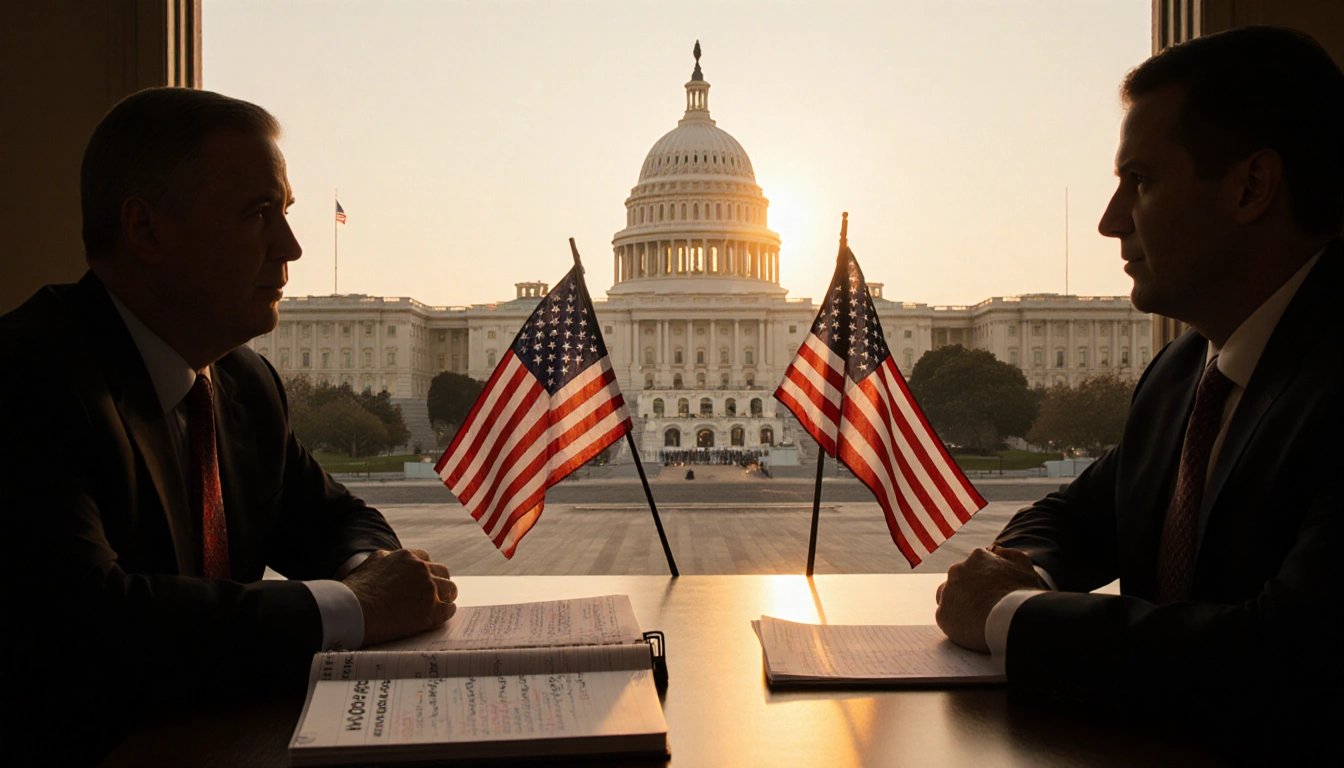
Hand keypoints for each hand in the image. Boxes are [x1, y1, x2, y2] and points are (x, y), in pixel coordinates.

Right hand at [341, 548, 456, 646]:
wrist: (352, 611)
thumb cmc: (355, 591)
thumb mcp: (369, 564)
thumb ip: (385, 560)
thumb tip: (389, 559)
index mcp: (405, 556)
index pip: (424, 558)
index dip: (424, 570)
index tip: (422, 579)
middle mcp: (420, 569)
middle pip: (441, 572)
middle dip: (439, 581)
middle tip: (437, 592)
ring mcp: (428, 589)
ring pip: (449, 589)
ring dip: (446, 596)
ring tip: (443, 603)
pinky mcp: (431, 610)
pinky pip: (448, 610)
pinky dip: (446, 612)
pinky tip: (442, 615)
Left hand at [935, 546, 1045, 652]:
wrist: (1013, 621)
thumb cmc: (1023, 594)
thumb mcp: (1025, 568)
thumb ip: (1011, 555)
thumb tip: (998, 550)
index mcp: (977, 558)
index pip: (975, 567)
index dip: (983, 582)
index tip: (992, 594)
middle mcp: (957, 571)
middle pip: (959, 581)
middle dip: (968, 592)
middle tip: (984, 607)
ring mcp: (947, 592)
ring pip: (948, 598)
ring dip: (958, 605)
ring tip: (976, 619)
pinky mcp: (942, 614)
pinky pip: (946, 618)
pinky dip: (956, 624)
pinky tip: (972, 630)